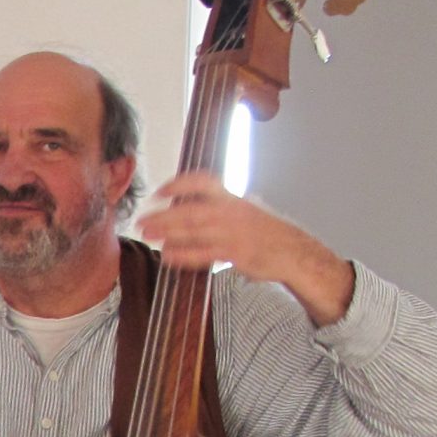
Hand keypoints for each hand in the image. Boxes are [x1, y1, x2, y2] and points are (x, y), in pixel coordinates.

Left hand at [133, 172, 354, 325]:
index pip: (203, 182)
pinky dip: (184, 254)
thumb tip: (186, 206)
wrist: (295, 252)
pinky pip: (205, 254)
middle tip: (141, 220)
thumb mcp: (244, 211)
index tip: (159, 191)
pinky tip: (167, 255)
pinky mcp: (237, 253)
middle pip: (192, 209)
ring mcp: (235, 232)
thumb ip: (217, 207)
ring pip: (195, 230)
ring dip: (167, 232)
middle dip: (163, 214)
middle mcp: (232, 211)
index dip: (179, 183)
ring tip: (147, 233)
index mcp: (233, 198)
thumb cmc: (266, 233)